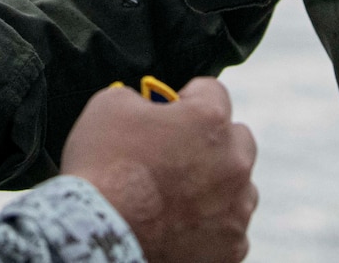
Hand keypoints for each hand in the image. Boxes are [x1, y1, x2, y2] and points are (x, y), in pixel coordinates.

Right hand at [59, 77, 257, 262]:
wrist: (99, 233)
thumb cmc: (102, 168)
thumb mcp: (110, 104)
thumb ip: (140, 96)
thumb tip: (148, 105)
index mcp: (209, 120)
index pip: (212, 91)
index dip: (185, 98)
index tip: (170, 111)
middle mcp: (234, 162)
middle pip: (237, 139)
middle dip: (212, 141)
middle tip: (175, 154)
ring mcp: (236, 209)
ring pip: (239, 186)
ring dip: (217, 185)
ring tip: (177, 195)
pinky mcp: (231, 247)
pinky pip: (230, 227)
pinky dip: (210, 225)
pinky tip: (180, 224)